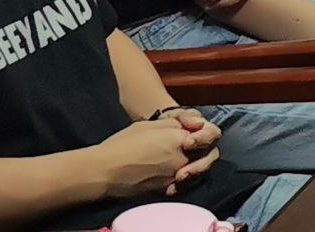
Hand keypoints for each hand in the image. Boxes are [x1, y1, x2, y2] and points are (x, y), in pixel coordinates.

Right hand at [94, 116, 220, 197]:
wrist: (103, 171)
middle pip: (209, 155)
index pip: (212, 134)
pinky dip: (182, 180)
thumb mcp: (152, 124)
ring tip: (182, 162)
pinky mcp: (164, 190)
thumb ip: (178, 123)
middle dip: (204, 151)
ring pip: (199, 172)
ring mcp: (174, 177)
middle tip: (191, 147)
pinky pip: (184, 186)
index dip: (206, 133)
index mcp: (181, 139)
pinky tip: (174, 176)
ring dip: (195, 166)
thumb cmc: (122, 145)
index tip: (195, 132)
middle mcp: (182, 159)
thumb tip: (197, 125)